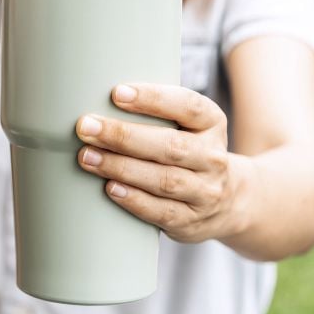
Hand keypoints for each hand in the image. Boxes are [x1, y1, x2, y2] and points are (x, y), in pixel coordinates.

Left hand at [75, 83, 245, 242]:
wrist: (226, 201)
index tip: (116, 93)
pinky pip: (161, 211)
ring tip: (87, 156)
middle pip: (169, 146)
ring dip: (120, 167)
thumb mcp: (186, 126)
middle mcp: (212, 158)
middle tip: (86, 127)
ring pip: (163, 180)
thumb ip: (153, 113)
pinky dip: (133, 199)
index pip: (188, 106)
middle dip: (123, 136)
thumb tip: (95, 96)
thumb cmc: (187, 152)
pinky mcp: (190, 221)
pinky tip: (110, 188)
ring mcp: (205, 192)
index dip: (153, 98)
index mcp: (211, 124)